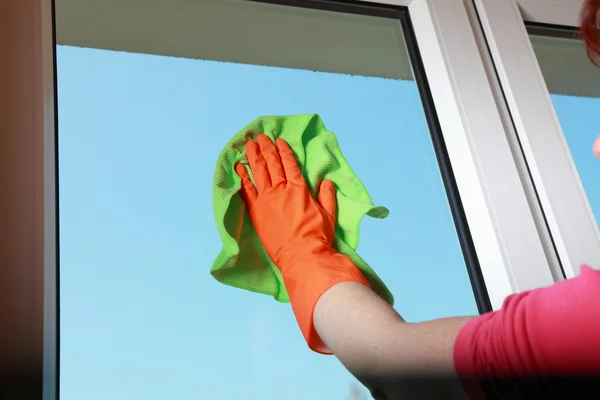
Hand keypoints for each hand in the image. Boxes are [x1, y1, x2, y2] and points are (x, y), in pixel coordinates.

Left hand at [235, 134, 336, 269]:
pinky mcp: (256, 212)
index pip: (290, 164)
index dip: (284, 151)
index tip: (279, 141)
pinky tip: (238, 167)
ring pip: (258, 173)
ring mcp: (267, 200)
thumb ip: (327, 196)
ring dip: (253, 157)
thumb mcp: (329, 215)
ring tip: (249, 145)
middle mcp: (282, 190)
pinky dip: (242, 177)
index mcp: (300, 189)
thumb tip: (327, 182)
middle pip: (272, 164)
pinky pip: (247, 190)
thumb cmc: (317, 237)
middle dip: (266, 149)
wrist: (302, 256)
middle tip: (261, 137)